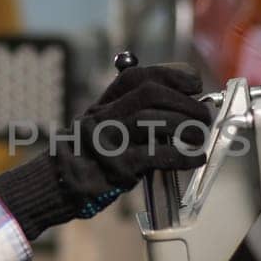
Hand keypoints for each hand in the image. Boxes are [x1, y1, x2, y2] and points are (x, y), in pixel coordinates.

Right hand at [58, 63, 213, 207]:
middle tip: (203, 116)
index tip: (193, 84)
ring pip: (154, 120)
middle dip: (184, 102)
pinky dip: (183, 155)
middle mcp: (103, 116)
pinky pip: (157, 155)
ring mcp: (108, 140)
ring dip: (186, 126)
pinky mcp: (117, 167)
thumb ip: (133, 113)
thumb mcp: (103, 125)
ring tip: (199, 137)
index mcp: (104, 103)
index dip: (171, 75)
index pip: (139, 76)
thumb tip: (182, 107)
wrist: (57, 185)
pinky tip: (196, 158)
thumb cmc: (89, 157)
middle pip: (150, 94)